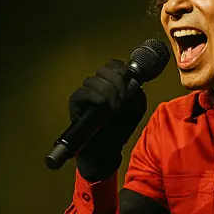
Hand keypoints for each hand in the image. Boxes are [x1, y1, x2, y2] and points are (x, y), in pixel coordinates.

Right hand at [68, 59, 147, 180]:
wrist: (107, 148)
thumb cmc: (120, 128)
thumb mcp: (136, 108)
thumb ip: (137, 92)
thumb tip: (132, 82)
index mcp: (112, 83)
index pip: (114, 65)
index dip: (122, 70)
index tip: (130, 81)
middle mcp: (98, 85)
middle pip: (105, 70)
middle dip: (118, 83)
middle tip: (123, 100)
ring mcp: (86, 92)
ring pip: (94, 80)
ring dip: (109, 92)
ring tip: (116, 108)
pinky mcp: (76, 103)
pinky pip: (83, 92)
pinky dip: (94, 96)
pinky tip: (103, 103)